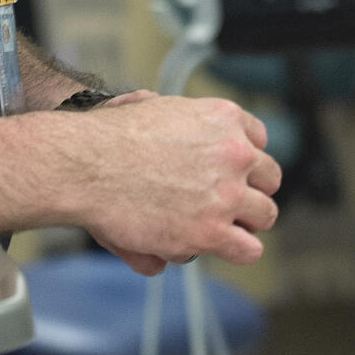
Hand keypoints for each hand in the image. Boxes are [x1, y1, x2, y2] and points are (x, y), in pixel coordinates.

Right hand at [72, 95, 281, 268]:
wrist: (85, 166)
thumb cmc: (105, 138)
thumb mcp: (147, 104)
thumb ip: (165, 113)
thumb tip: (149, 106)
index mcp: (223, 117)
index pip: (258, 139)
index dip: (242, 159)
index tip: (228, 171)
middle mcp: (235, 153)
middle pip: (269, 178)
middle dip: (249, 190)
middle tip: (226, 202)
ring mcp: (227, 193)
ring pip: (265, 215)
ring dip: (245, 223)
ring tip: (221, 228)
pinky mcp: (212, 231)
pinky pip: (248, 249)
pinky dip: (236, 250)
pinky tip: (216, 246)